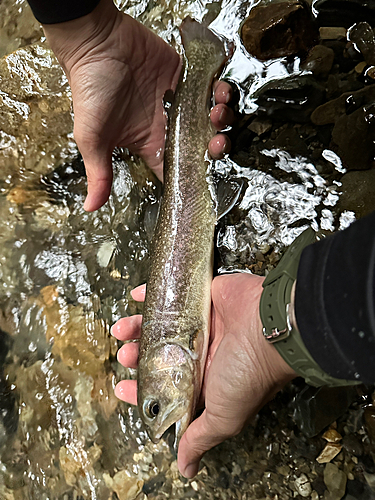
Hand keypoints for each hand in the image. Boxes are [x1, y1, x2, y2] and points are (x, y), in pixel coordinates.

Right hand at [42, 0, 233, 210]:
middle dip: (216, 148)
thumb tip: (91, 208)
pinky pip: (212, 88)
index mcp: (149, 145)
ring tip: (217, 112)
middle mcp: (167, 126)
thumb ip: (99, 173)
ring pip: (211, 119)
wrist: (96, 42)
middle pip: (202, 146)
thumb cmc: (90, 88)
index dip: (194, 177)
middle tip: (216, 143)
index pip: (178, 169)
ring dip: (221, 119)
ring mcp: (179, 101)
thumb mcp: (92, 138)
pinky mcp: (186, 76)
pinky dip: (221, 91)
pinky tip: (218, 92)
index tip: (205, 181)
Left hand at [112, 273, 295, 477]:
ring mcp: (200, 324)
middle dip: (137, 357)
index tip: (124, 387)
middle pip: (160, 355)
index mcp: (204, 381)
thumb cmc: (250, 373)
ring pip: (161, 325)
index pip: (166, 390)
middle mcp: (201, 353)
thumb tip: (187, 470)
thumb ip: (200, 438)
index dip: (142, 390)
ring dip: (137, 327)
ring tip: (122, 329)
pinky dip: (151, 293)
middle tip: (125, 356)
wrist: (269, 326)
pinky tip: (137, 297)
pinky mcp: (202, 298)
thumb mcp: (223, 415)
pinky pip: (172, 294)